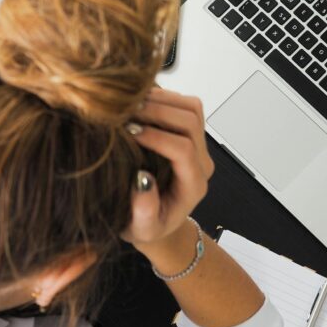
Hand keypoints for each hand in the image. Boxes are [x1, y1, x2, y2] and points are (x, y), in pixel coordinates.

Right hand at [121, 88, 214, 249]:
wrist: (157, 220)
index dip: (157, 137)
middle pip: (191, 121)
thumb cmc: (147, 226)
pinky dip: (162, 97)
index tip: (129, 132)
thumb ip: (144, 211)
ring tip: (130, 104)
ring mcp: (198, 144)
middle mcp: (201, 162)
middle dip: (158, 111)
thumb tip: (142, 180)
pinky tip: (137, 103)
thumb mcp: (141, 229)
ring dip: (161, 100)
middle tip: (126, 112)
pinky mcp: (189, 133)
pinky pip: (184, 104)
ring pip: (191, 107)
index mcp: (193, 185)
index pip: (183, 150)